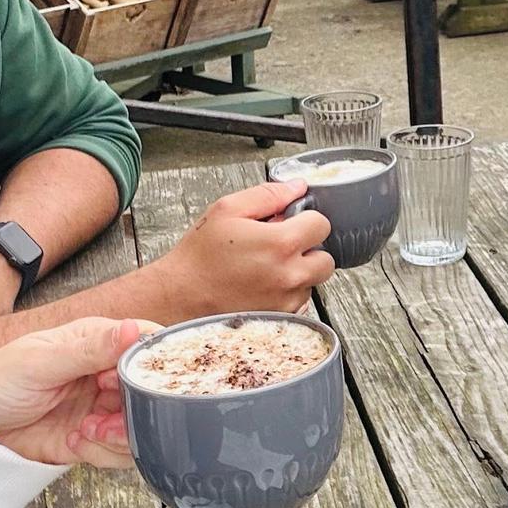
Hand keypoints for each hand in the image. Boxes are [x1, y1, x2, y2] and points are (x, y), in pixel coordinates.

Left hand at [0, 316, 148, 467]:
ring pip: (141, 424)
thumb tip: (132, 329)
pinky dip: (104, 452)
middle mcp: (106, 373)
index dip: (150, 364)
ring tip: (87, 431)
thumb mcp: (40, 362)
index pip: (146, 343)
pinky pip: (121, 450)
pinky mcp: (96, 437)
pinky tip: (76, 442)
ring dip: (121, 434)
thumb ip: (89, 349)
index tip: (127, 381)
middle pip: (151, 390)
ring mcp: (102, 407)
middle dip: (136, 408)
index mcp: (97, 341)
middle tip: (104, 415)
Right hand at [147, 180, 335, 317]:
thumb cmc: (199, 257)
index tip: (291, 222)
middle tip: (282, 246)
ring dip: (298, 272)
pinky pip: (299, 303)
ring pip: (313, 282)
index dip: (306, 219)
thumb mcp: (227, 210)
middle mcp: (289, 276)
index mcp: (280, 244)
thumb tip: (296, 188)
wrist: (180, 297)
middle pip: (326, 259)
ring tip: (266, 267)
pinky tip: (262, 285)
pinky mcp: (280, 319)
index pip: (322, 225)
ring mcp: (286, 301)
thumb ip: (267, 195)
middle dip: (308, 249)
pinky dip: (287, 293)